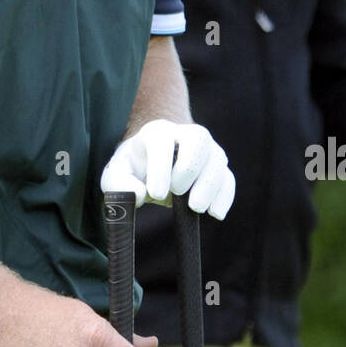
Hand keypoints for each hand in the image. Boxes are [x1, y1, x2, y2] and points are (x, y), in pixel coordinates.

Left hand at [100, 119, 234, 219]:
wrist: (153, 164)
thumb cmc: (134, 169)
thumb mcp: (116, 175)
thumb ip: (118, 184)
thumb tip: (139, 194)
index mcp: (157, 133)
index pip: (163, 142)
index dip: (161, 168)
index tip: (155, 194)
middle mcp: (185, 134)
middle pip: (198, 139)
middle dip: (189, 168)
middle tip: (176, 193)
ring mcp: (206, 149)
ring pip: (217, 158)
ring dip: (209, 185)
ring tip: (195, 207)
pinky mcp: (218, 167)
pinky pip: (228, 178)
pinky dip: (224, 196)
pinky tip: (215, 213)